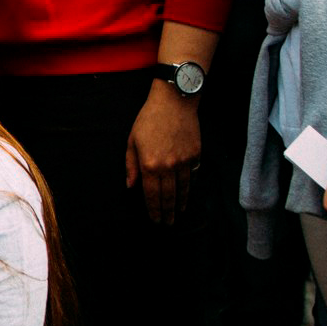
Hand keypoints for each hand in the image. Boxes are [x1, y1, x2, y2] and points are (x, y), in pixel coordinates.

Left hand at [125, 81, 200, 224]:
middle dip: (167, 213)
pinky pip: (193, 177)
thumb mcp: (132, 140)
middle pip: (167, 196)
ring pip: (182, 190)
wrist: (174, 101)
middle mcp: (167, 167)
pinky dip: (190, 188)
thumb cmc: (149, 119)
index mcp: (148, 164)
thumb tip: (131, 186)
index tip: (155, 220)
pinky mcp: (195, 155)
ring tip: (178, 213)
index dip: (153, 210)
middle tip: (167, 224)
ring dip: (180, 204)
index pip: (151, 195)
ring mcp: (183, 162)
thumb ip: (131, 165)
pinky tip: (187, 194)